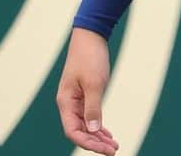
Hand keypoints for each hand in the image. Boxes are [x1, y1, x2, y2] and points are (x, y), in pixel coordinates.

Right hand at [56, 28, 119, 153]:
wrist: (90, 36)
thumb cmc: (90, 58)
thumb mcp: (94, 83)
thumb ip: (93, 107)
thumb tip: (94, 130)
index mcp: (66, 102)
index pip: (73, 132)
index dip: (88, 143)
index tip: (106, 149)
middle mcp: (68, 104)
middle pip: (79, 131)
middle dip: (95, 143)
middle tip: (114, 150)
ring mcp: (76, 100)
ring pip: (85, 125)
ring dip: (98, 137)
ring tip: (113, 146)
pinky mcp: (84, 94)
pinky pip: (89, 116)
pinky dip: (98, 126)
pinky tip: (107, 134)